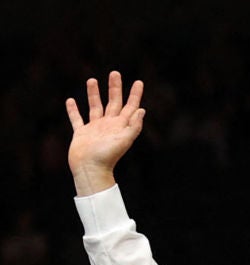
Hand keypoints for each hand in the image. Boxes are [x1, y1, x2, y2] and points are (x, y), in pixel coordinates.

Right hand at [65, 71, 144, 195]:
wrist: (90, 169)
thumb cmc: (108, 157)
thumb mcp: (124, 140)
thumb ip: (133, 126)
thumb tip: (142, 110)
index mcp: (120, 126)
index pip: (130, 107)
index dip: (135, 95)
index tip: (139, 82)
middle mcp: (108, 125)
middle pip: (113, 102)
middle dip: (115, 88)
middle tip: (115, 73)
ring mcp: (94, 129)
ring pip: (95, 107)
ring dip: (94, 94)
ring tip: (92, 80)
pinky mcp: (81, 133)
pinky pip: (76, 119)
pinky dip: (73, 110)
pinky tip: (70, 100)